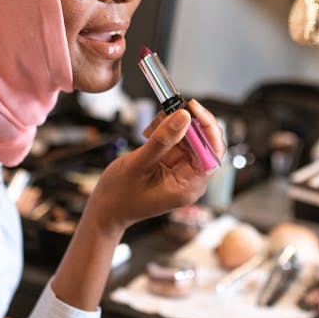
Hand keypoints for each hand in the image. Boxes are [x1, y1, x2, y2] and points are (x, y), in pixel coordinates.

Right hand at [85, 100, 225, 231]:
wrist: (106, 209)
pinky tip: (151, 133)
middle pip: (203, 143)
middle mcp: (189, 179)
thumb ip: (163, 140)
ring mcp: (181, 172)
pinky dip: (165, 132)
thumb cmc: (119, 196)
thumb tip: (184, 117)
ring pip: (189, 139)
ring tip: (152, 128)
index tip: (193, 108)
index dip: (208, 128)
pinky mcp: (171, 165)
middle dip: (188, 124)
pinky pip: (176, 142)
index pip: (212, 152)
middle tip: (171, 108)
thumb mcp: (139, 165)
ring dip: (173, 127)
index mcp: (188, 186)